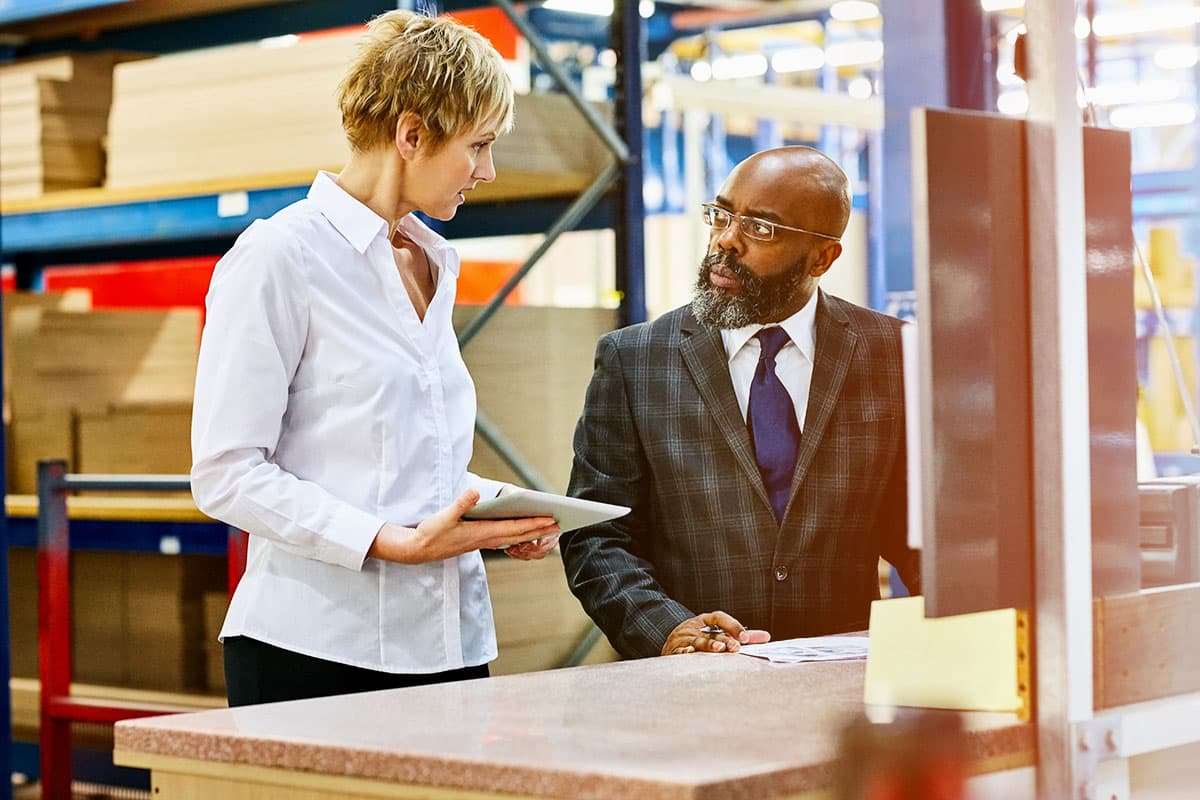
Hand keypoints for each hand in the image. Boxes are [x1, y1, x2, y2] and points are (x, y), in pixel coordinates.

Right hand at [368, 490, 558, 563]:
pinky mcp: (479, 540)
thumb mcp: (443, 516)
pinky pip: (505, 537)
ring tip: (549, 527)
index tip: (551, 520)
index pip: (514, 528)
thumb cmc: (431, 533)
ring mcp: (483, 541)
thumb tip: (474, 492)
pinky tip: (524, 531)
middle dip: (541, 529)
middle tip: (561, 523)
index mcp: (481, 533)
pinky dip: (518, 534)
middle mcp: (486, 539)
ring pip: (514, 537)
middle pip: (519, 534)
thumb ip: (460, 504)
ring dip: (532, 532)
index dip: (534, 524)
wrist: (418, 550)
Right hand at [660, 611, 769, 655]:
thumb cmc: (699, 636)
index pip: (719, 618)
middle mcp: (694, 628)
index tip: (744, 637)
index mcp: (705, 621)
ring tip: (719, 649)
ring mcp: (684, 638)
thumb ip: (741, 635)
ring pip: (697, 642)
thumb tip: (766, 637)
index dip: (732, 625)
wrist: (671, 640)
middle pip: (712, 633)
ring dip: (708, 645)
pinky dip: (684, 653)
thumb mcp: (716, 631)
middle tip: (736, 647)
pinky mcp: (674, 650)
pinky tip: (690, 653)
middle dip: (724, 640)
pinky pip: (680, 651)